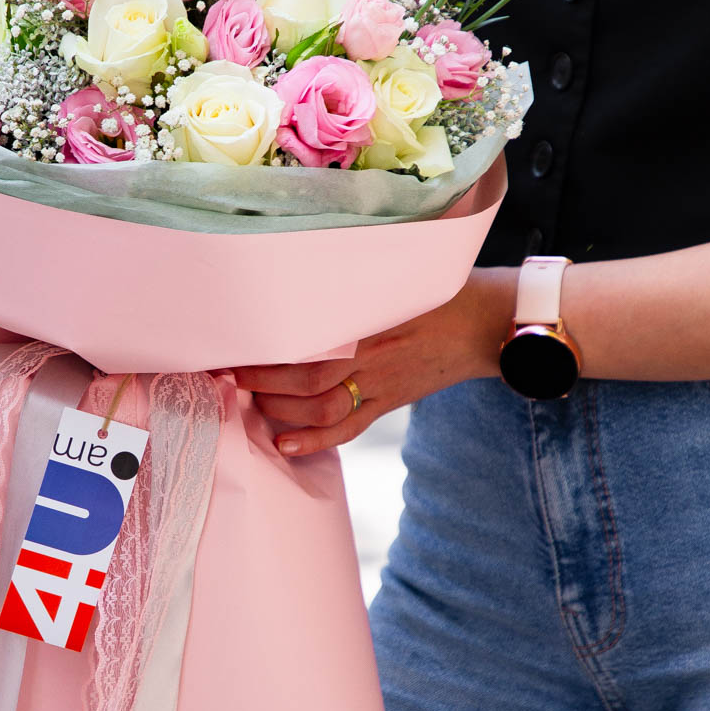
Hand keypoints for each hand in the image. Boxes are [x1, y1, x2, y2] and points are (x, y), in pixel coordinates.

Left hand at [232, 267, 515, 456]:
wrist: (483, 323)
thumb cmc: (432, 292)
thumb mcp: (390, 278)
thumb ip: (346, 281)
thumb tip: (292, 266)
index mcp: (367, 315)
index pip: (305, 330)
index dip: (265, 340)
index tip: (232, 335)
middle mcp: (371, 352)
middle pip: (305, 374)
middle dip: (259, 377)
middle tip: (226, 371)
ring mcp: (380, 383)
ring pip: (321, 405)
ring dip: (279, 407)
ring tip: (248, 399)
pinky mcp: (388, 403)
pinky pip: (349, 429)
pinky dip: (315, 441)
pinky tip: (284, 444)